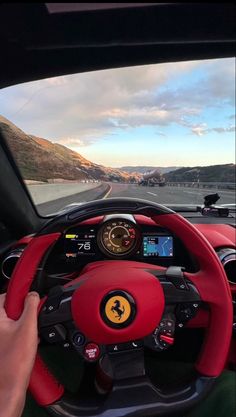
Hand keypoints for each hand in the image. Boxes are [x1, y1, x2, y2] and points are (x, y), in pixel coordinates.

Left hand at [0, 292, 39, 416]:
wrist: (10, 386)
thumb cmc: (14, 361)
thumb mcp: (28, 326)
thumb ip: (31, 306)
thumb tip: (33, 294)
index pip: (5, 296)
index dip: (19, 296)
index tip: (30, 298)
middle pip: (10, 310)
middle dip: (23, 312)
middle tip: (31, 319)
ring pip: (12, 322)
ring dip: (23, 325)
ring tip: (30, 334)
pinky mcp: (2, 347)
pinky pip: (12, 334)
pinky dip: (20, 335)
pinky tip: (27, 343)